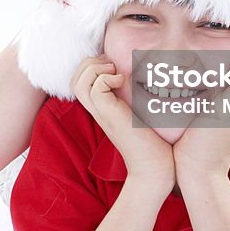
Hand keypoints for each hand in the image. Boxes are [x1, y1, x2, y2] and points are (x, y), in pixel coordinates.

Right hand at [71, 56, 174, 191]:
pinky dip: (107, 78)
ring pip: (79, 82)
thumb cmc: (154, 141)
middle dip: (90, 63)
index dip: (91, 66)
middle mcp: (97, 110)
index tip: (114, 67)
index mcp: (102, 108)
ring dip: (96, 69)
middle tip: (113, 68)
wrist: (155, 167)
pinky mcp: (109, 115)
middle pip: (74, 79)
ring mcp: (102, 113)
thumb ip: (132, 96)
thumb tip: (138, 74)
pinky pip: (95, 88)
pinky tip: (123, 82)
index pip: (79, 81)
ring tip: (115, 73)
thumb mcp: (140, 111)